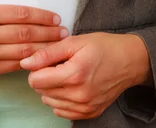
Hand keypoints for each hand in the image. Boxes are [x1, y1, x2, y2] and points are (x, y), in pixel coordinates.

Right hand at [0, 4, 67, 79]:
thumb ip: (0, 13)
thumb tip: (30, 15)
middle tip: (63, 31)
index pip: (20, 14)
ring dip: (44, 48)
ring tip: (58, 44)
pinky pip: (14, 65)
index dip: (41, 16)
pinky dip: (31, 61)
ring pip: (23, 50)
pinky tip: (42, 57)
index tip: (55, 17)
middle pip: (25, 32)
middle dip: (48, 32)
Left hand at [20, 32, 151, 120]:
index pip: (36, 80)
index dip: (37, 67)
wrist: (129, 60)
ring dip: (52, 88)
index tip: (48, 59)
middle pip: (41, 92)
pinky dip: (62, 99)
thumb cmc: (103, 47)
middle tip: (61, 64)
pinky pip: (62, 112)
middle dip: (45, 77)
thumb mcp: (75, 42)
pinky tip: (72, 86)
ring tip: (67, 73)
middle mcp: (79, 95)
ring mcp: (85, 107)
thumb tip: (26, 62)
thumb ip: (48, 53)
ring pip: (50, 103)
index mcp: (74, 74)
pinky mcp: (89, 113)